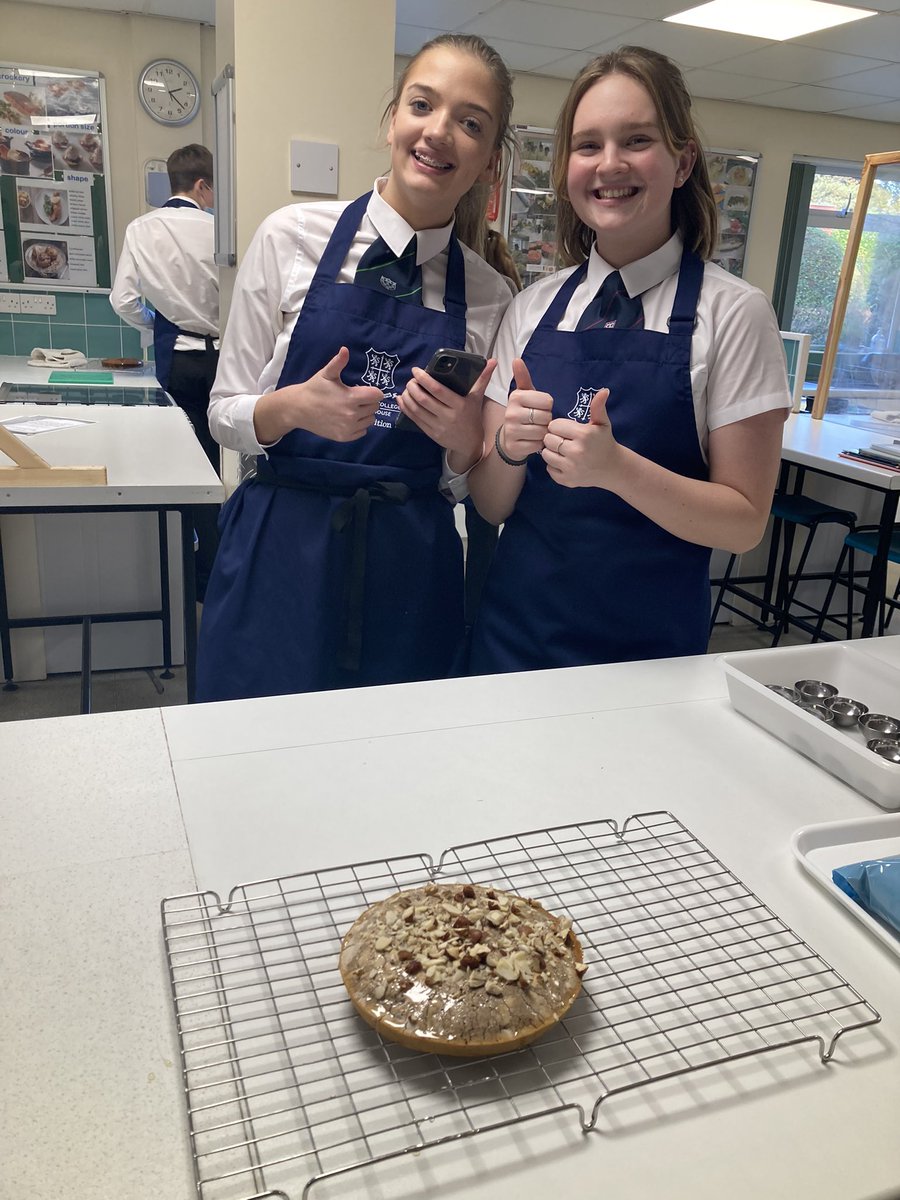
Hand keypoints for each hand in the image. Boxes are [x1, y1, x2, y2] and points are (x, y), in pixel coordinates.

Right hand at [264, 346, 382, 443]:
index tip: (364, 390)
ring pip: (370, 420)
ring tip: (352, 408)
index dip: (373, 391)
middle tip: (356, 398)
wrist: (299, 408)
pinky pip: (363, 431)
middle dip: (369, 402)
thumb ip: (338, 362)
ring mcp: (348, 427)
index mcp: (351, 398)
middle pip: (375, 408)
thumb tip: (345, 349)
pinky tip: (349, 419)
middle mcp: (352, 415)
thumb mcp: (326, 374)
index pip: (378, 396)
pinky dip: (359, 425)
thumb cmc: (314, 389)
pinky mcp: (344, 437)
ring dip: (365, 414)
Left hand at [399, 358, 496, 462]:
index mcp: (459, 405)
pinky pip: (415, 420)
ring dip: (407, 398)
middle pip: (424, 400)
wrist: (470, 443)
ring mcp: (438, 426)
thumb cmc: (473, 417)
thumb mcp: (478, 398)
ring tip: (406, 388)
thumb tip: (492, 361)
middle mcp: (448, 416)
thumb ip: (483, 379)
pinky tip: (401, 400)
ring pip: (417, 410)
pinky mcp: (431, 434)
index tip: (416, 371)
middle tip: (410, 380)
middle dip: (413, 387)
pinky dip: (406, 409)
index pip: (438, 390)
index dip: (424, 379)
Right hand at [497, 359, 553, 462]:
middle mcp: (511, 413)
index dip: (547, 406)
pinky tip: (532, 440)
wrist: (509, 438)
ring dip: (543, 433)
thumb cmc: (522, 413)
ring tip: (535, 430)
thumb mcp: (524, 394)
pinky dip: (538, 444)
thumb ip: (523, 377)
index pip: (547, 401)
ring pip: (542, 431)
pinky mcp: (514, 446)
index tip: (538, 408)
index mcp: (515, 397)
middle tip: (537, 421)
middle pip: (546, 416)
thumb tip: (516, 360)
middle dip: (546, 420)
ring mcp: (511, 431)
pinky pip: (537, 445)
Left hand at [542, 387, 620, 487]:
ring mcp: (571, 468)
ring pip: (545, 454)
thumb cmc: (604, 441)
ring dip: (551, 451)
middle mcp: (577, 452)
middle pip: (548, 439)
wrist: (612, 468)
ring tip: (562, 450)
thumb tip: (603, 390)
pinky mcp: (567, 480)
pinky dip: (553, 465)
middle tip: (564, 440)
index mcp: (583, 435)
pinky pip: (549, 469)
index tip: (567, 430)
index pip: (554, 425)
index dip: (558, 426)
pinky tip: (564, 461)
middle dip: (553, 438)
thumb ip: (598, 407)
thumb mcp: (602, 423)